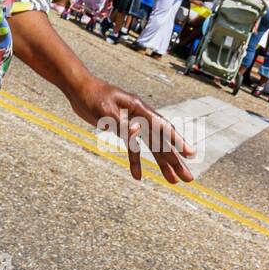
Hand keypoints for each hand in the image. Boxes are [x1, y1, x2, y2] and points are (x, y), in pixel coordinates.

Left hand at [68, 77, 195, 184]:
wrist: (78, 88)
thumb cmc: (91, 94)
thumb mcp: (104, 110)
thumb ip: (121, 123)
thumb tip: (138, 132)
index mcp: (139, 108)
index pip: (162, 127)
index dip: (177, 141)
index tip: (190, 154)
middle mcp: (140, 116)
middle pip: (161, 141)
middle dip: (175, 160)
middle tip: (188, 178)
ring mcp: (132, 123)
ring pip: (151, 146)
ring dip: (162, 163)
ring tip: (173, 181)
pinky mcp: (122, 129)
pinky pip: (133, 148)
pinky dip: (135, 161)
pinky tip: (137, 176)